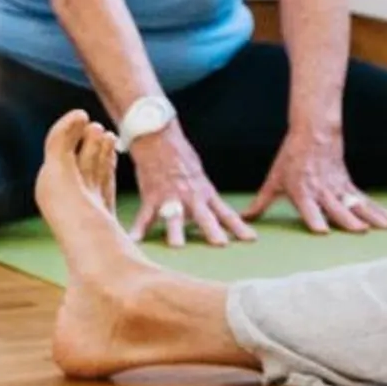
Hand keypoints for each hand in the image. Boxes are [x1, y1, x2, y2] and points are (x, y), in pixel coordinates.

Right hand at [127, 122, 253, 247]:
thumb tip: (213, 213)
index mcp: (205, 192)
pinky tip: (135, 240)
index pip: (226, 213)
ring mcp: (171, 197)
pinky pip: (145, 216)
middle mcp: (191, 196)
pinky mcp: (152, 196)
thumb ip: (205, 196)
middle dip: (213, 231)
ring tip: (177, 247)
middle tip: (221, 245)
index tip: (251, 240)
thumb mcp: (199, 176)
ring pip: (174, 217)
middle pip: (204, 217)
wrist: (158, 138)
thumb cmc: (180, 156)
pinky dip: (139, 229)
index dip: (239, 227)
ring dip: (176, 232)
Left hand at [250, 127, 386, 234]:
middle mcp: (322, 190)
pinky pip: (366, 200)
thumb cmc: (291, 158)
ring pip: (357, 205)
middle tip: (360, 231)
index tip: (322, 231)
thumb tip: (245, 218)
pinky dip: (381, 210)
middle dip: (348, 220)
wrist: (314, 131)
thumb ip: (261, 202)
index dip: (314, 218)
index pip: (308, 207)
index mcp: (302, 190)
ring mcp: (338, 188)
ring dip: (372, 217)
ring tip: (384, 228)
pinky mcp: (349, 185)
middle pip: (337, 208)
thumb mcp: (274, 179)